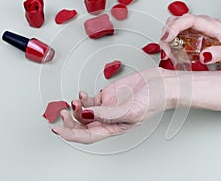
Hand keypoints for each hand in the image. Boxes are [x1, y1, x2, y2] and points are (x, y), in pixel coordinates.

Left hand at [52, 67, 176, 143]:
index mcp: (115, 128)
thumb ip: (108, 113)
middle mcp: (108, 119)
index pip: (88, 136)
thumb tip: (86, 114)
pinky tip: (82, 94)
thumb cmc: (155, 100)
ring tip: (75, 100)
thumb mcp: (132, 110)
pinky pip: (90, 100)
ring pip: (84, 112)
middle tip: (63, 114)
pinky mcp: (108, 95)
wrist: (162, 84)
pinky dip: (83, 98)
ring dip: (76, 108)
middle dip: (70, 122)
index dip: (71, 135)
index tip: (58, 130)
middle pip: (83, 126)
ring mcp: (107, 107)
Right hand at [159, 13, 220, 63]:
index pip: (187, 20)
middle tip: (167, 53)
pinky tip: (175, 56)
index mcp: (209, 24)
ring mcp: (193, 29)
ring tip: (170, 56)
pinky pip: (176, 37)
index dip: (173, 28)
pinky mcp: (191, 35)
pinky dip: (171, 46)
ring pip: (172, 29)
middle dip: (165, 37)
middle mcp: (198, 24)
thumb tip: (204, 57)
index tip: (166, 39)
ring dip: (167, 42)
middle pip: (174, 22)